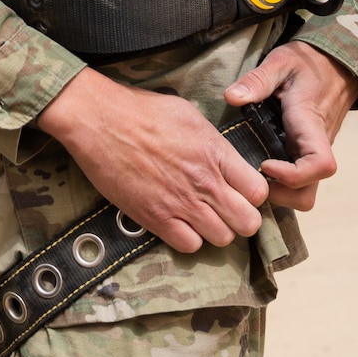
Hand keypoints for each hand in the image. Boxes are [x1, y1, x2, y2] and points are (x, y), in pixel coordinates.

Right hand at [38, 68, 269, 254]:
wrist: (99, 119)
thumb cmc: (140, 110)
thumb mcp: (188, 114)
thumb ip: (212, 142)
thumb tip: (224, 158)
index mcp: (215, 152)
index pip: (258, 192)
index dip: (252, 195)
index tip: (239, 191)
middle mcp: (204, 181)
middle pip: (248, 223)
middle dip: (240, 219)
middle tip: (225, 211)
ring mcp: (180, 202)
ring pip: (222, 238)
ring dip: (214, 230)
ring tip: (200, 218)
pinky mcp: (155, 217)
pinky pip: (189, 246)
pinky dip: (188, 239)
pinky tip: (178, 223)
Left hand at [224, 41, 357, 210]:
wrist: (337, 64)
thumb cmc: (308, 63)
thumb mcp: (281, 61)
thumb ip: (257, 79)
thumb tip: (232, 97)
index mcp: (311, 125)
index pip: (319, 164)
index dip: (292, 175)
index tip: (264, 164)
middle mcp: (316, 146)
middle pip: (308, 193)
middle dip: (279, 195)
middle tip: (249, 175)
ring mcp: (312, 153)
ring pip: (303, 192)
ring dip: (277, 192)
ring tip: (249, 172)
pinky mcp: (306, 155)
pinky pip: (298, 182)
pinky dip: (278, 184)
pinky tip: (253, 167)